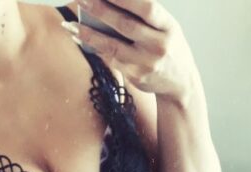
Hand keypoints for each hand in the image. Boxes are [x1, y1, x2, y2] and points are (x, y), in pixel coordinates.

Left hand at [66, 0, 195, 104]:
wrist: (181, 84)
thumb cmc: (168, 47)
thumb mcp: (165, 27)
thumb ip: (144, 15)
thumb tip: (107, 3)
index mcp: (169, 27)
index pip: (146, 7)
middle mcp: (160, 45)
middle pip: (126, 25)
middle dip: (101, 10)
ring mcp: (147, 63)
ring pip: (113, 45)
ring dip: (89, 33)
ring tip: (70, 24)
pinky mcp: (136, 76)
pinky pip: (111, 58)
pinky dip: (94, 47)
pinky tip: (80, 37)